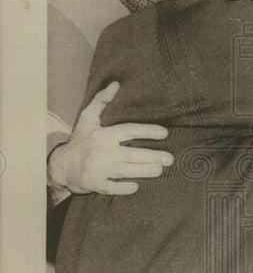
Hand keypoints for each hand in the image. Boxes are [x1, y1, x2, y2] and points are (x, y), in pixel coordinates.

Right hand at [47, 82, 173, 195]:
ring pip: (127, 171)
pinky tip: (136, 186)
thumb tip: (116, 84)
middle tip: (169, 158)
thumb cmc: (80, 140)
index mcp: (103, 135)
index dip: (148, 131)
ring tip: (160, 170)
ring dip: (145, 171)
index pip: (129, 131)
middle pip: (132, 154)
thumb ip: (101, 100)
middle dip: (153, 156)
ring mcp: (99, 169)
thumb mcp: (87, 118)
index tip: (164, 133)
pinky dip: (125, 187)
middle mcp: (102, 151)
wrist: (61, 166)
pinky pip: (114, 187)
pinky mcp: (96, 184)